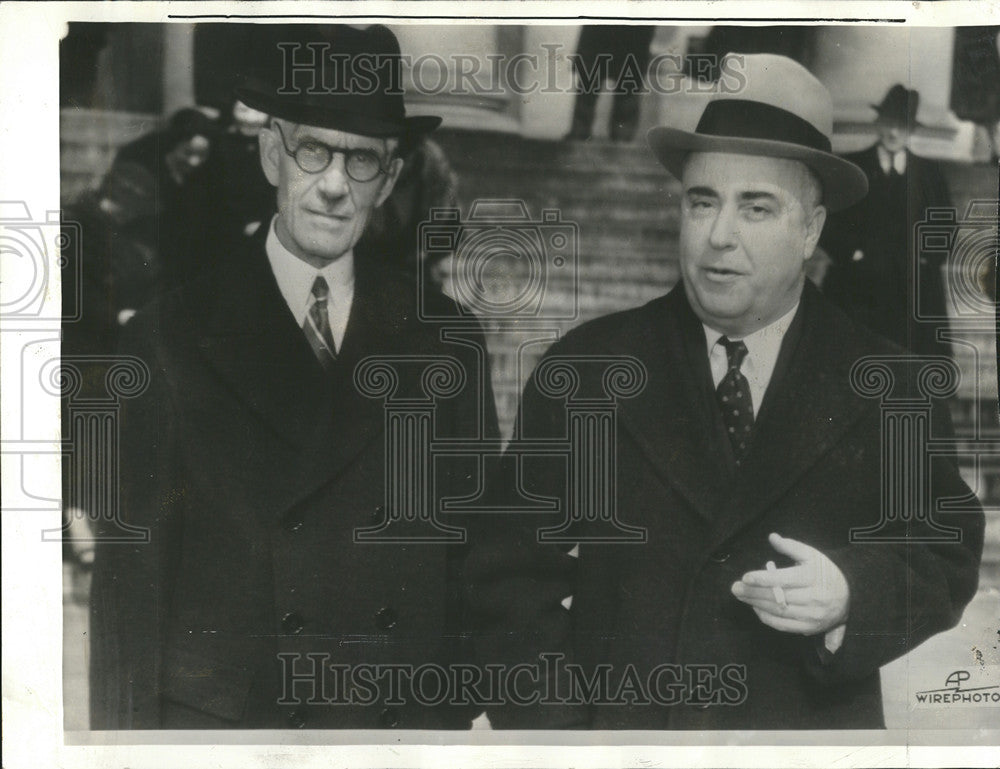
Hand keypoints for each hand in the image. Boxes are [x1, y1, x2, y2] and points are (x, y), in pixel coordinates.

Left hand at [731, 533, 848, 635]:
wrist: (851, 596)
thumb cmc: (826, 571)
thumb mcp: (812, 554)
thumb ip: (791, 546)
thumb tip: (772, 537)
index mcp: (813, 578)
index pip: (784, 579)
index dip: (763, 579)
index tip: (745, 577)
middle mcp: (814, 598)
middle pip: (778, 597)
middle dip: (754, 593)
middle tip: (735, 588)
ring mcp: (812, 616)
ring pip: (779, 612)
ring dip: (756, 604)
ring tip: (741, 596)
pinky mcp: (809, 628)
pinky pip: (783, 626)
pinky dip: (767, 618)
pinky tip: (755, 608)